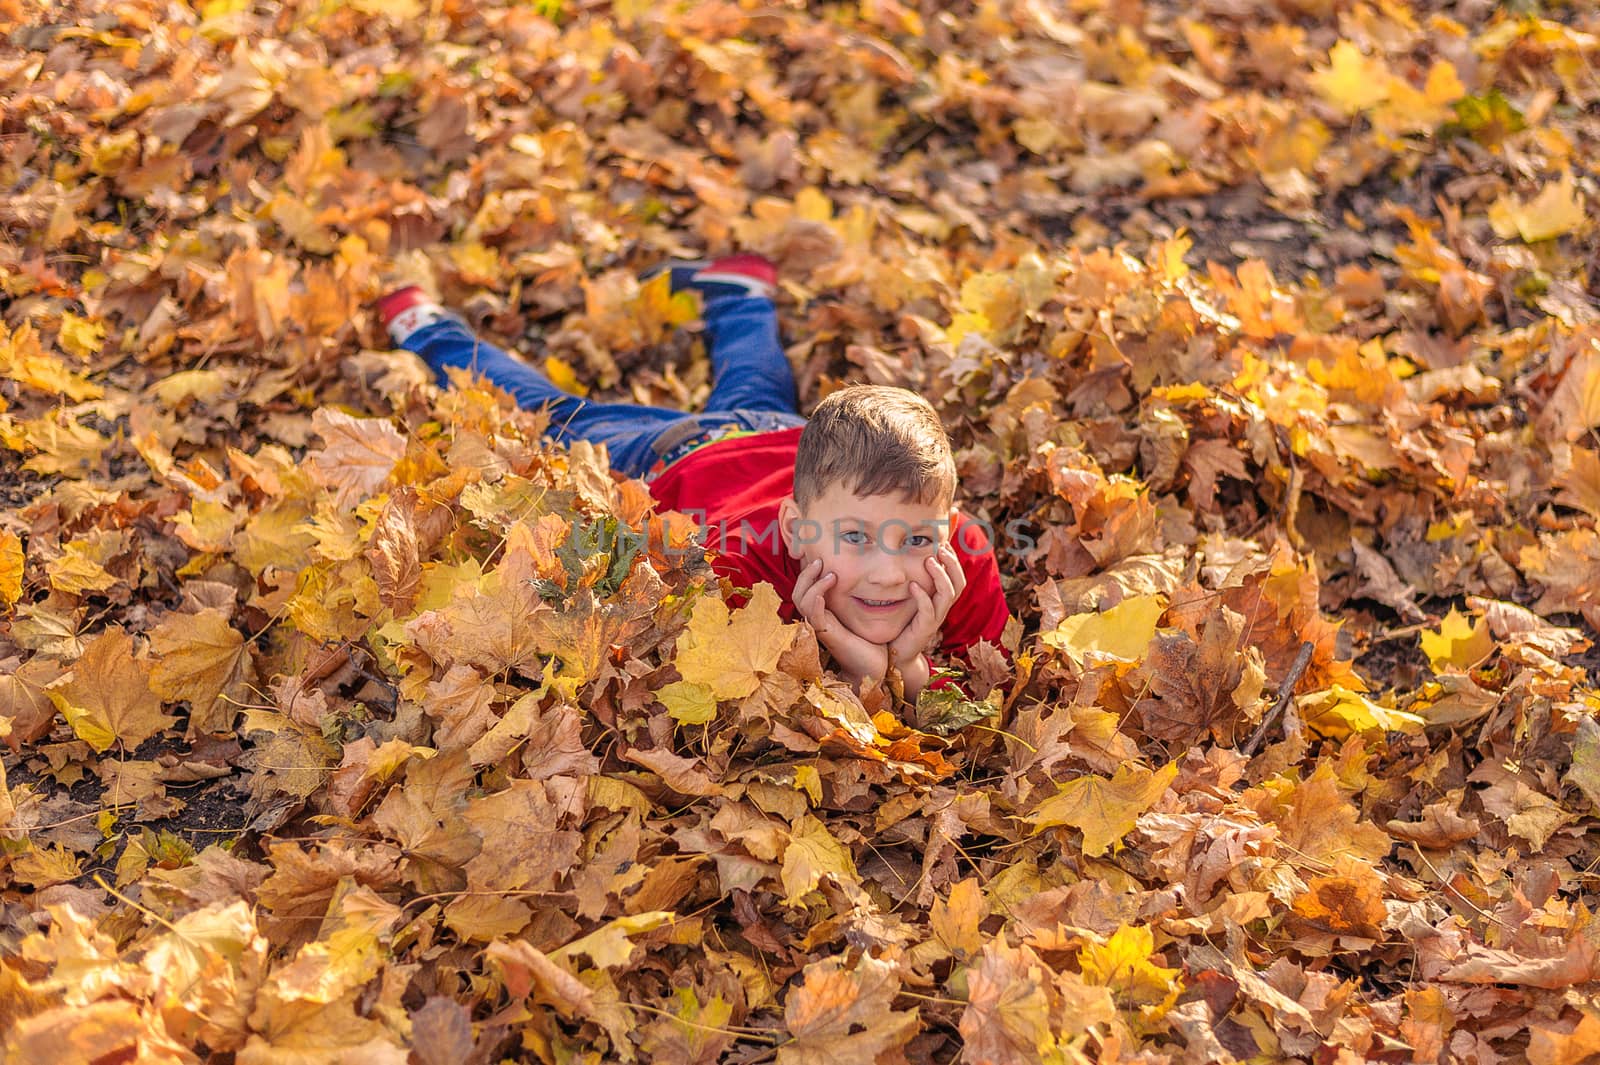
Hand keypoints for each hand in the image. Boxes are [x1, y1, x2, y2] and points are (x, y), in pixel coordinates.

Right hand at [790, 558, 887, 684]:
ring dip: (814, 585)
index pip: (805, 589)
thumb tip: (869, 574)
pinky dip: (815, 603)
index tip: (821, 558)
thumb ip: (861, 596)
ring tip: (831, 575)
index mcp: (824, 612)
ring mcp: (821, 627)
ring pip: (802, 602)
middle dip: (806, 574)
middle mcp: (818, 618)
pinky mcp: (828, 636)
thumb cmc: (871, 641)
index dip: (808, 573)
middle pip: (798, 593)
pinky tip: (822, 594)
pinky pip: (814, 617)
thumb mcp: (864, 613)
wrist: (875, 667)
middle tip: (820, 560)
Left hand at [889, 542, 965, 668]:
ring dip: (940, 576)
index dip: (954, 560)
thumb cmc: (903, 622)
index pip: (958, 577)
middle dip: (952, 564)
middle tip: (940, 548)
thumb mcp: (911, 598)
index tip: (944, 543)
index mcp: (942, 600)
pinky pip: (928, 611)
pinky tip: (913, 585)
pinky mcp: (924, 629)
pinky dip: (922, 596)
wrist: (897, 652)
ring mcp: (935, 619)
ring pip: (948, 595)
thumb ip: (915, 579)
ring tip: (929, 561)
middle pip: (959, 584)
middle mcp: (942, 608)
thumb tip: (913, 555)